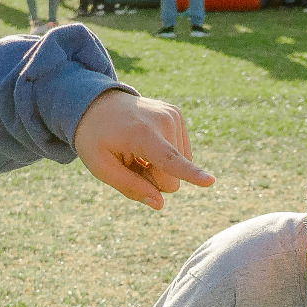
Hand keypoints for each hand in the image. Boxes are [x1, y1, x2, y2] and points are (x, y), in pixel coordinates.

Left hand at [73, 92, 213, 210]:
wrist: (96, 102)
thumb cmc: (96, 138)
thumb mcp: (101, 166)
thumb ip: (129, 187)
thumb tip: (159, 204)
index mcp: (141, 134)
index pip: (169, 160)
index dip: (190, 174)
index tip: (211, 181)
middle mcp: (163, 121)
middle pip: (171, 177)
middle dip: (153, 178)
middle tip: (130, 160)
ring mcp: (173, 115)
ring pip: (179, 166)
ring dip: (158, 166)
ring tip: (136, 149)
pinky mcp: (177, 115)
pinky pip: (181, 154)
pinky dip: (164, 155)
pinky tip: (146, 143)